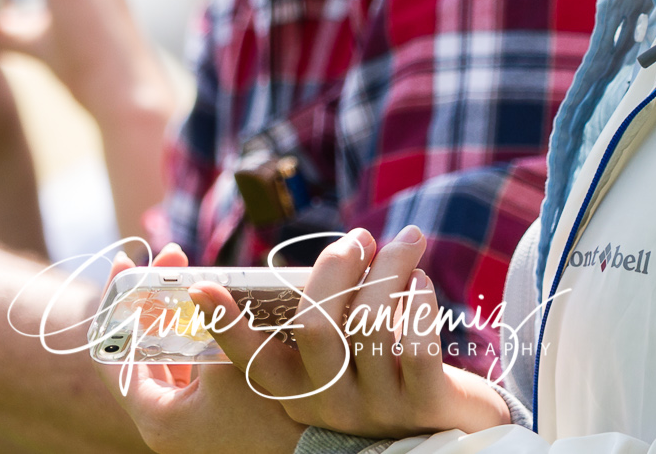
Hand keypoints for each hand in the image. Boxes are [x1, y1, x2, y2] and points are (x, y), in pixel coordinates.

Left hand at [98, 245, 304, 453]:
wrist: (317, 448)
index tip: (128, 264)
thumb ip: (215, 319)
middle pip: (136, 347)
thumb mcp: (241, 359)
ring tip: (192, 275)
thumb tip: (201, 283)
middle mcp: (162, 419)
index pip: (109, 353)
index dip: (115, 304)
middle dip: (152, 298)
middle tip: (173, 259)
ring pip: (163, 353)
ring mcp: (184, 416)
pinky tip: (211, 304)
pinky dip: (192, 331)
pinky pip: (186, 363)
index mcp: (156, 414)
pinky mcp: (205, 410)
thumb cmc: (277, 413)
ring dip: (174, 312)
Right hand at [205, 227, 509, 438]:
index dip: (227, 326)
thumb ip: (331, 312)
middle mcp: (328, 404)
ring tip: (406, 243)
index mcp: (298, 389)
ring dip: (388, 268)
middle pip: (314, 326)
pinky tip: (421, 280)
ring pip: (369, 325)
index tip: (202, 288)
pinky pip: (416, 346)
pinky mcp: (422, 406)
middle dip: (336, 266)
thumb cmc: (392, 366)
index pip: (254, 361)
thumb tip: (340, 252)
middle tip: (359, 237)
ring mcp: (374, 409)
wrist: (453, 419)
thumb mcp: (349, 347)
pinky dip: (420, 302)